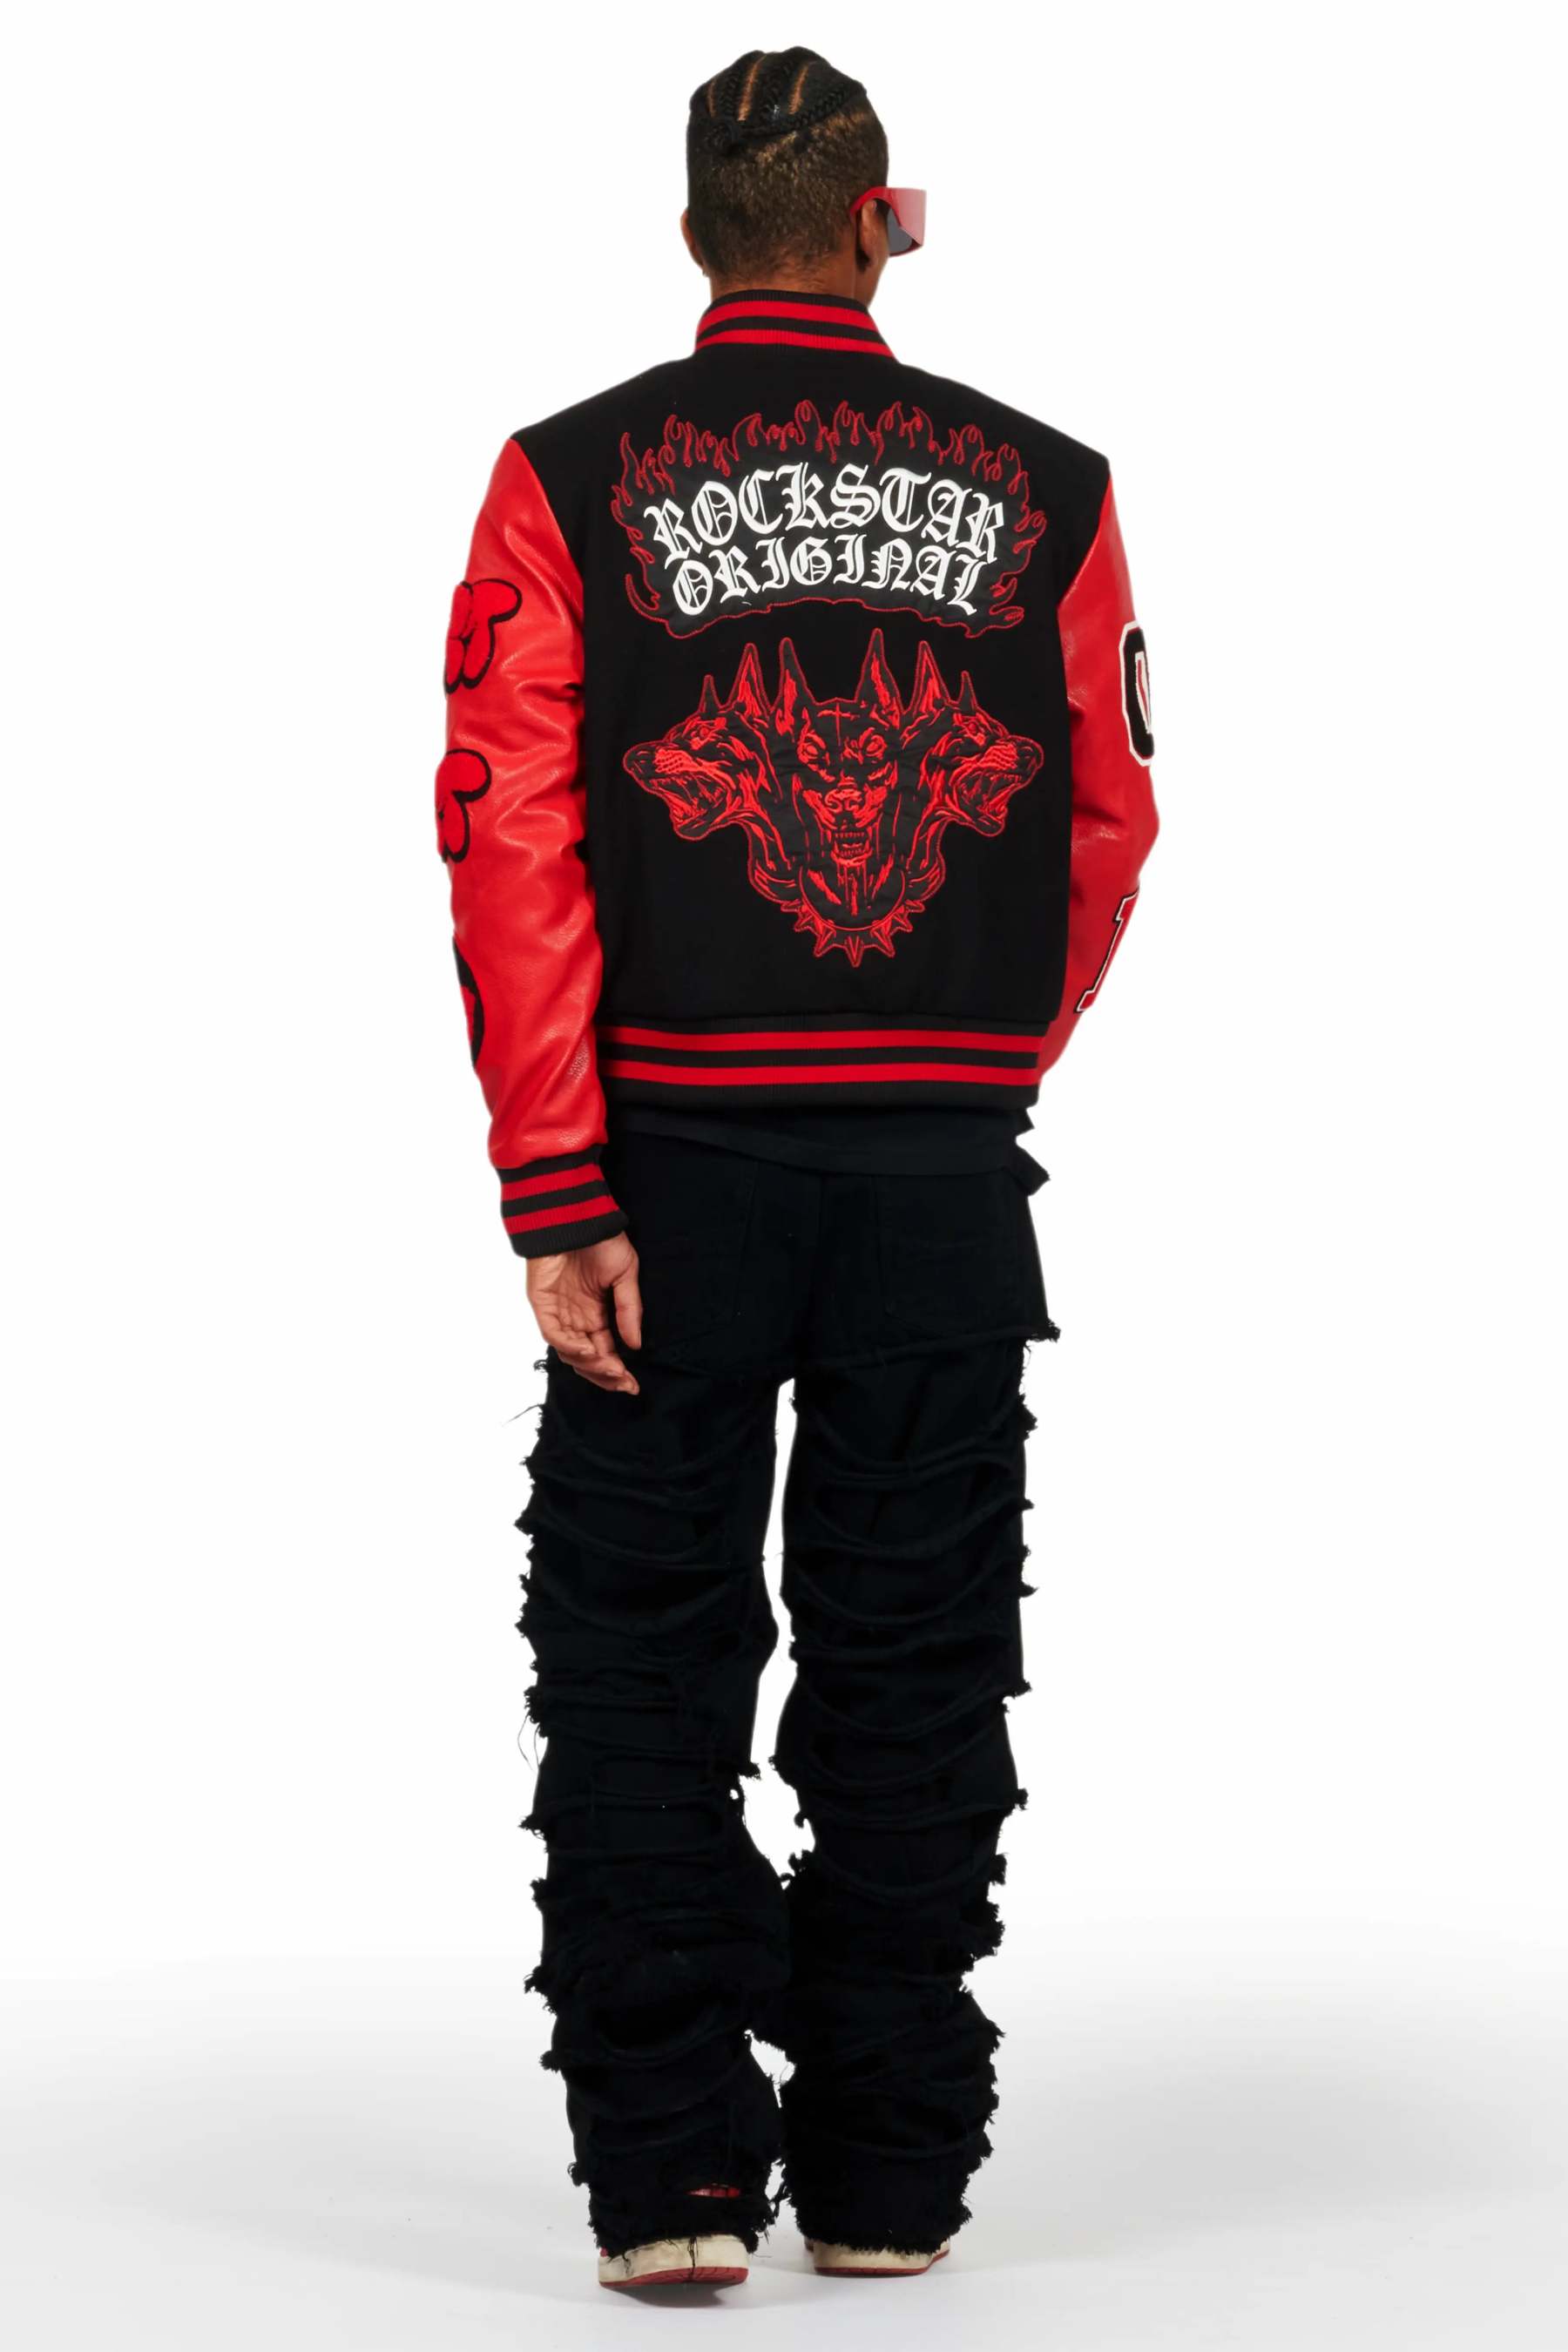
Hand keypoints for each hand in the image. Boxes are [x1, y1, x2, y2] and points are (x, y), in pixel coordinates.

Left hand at [525, 1232, 642, 1394]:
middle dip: (605, 1374)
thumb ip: (629, 1309)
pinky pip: (554, 1334)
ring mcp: (558, 1312)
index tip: (633, 1385)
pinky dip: (570, 1346)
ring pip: (570, 1352)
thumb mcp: (626, 1273)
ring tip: (610, 1368)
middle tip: (623, 1383)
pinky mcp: (542, 1304)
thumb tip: (635, 1344)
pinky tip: (588, 1351)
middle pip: (587, 1359)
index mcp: (597, 1313)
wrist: (575, 1215)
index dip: (617, 1370)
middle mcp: (577, 1318)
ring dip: (590, 1364)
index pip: (606, 1351)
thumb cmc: (601, 1239)